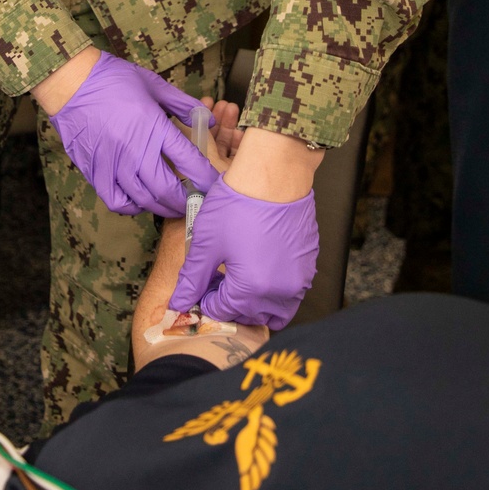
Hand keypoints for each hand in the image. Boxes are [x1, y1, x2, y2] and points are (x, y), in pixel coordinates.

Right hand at [46, 52, 218, 217]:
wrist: (72, 82)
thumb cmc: (114, 79)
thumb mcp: (154, 85)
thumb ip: (183, 104)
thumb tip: (208, 120)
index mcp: (154, 127)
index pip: (189, 161)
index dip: (205, 177)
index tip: (214, 184)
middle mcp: (135, 150)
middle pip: (168, 189)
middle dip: (187, 200)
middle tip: (196, 201)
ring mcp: (114, 164)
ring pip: (144, 199)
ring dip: (163, 206)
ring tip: (173, 204)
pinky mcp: (95, 172)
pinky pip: (117, 201)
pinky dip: (132, 207)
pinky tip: (140, 200)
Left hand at [169, 176, 318, 328]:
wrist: (274, 174)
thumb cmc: (238, 204)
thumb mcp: (207, 242)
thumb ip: (193, 279)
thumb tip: (178, 305)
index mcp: (252, 290)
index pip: (224, 311)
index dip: (207, 298)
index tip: (201, 282)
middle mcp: (281, 292)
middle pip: (251, 315)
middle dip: (231, 304)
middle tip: (218, 279)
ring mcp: (300, 279)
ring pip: (276, 309)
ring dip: (256, 302)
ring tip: (239, 274)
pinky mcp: (309, 263)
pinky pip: (292, 290)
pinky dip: (275, 287)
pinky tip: (260, 262)